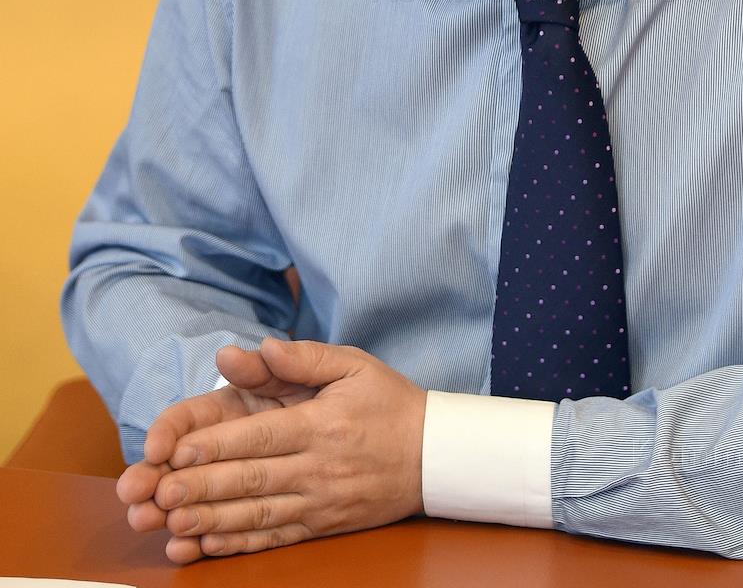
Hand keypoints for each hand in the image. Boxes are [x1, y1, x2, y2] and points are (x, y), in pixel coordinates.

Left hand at [116, 338, 426, 562]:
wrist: (434, 455)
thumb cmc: (389, 402)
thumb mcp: (354, 365)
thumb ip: (305, 357)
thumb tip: (261, 346)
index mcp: (322, 423)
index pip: (261, 435)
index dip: (217, 445)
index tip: (176, 451)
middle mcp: (318, 467)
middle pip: (252, 479)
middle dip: (202, 488)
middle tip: (158, 493)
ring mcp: (320, 502)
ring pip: (258, 515)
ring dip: (211, 522)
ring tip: (172, 523)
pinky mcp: (322, 526)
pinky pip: (274, 538)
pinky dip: (238, 545)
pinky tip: (206, 546)